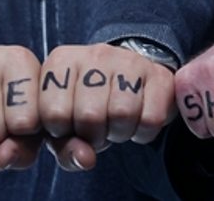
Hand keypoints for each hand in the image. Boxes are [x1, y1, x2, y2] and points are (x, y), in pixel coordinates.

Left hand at [36, 43, 176, 170]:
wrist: (130, 79)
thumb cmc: (87, 105)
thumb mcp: (66, 125)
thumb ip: (64, 148)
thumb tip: (85, 159)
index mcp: (61, 62)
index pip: (53, 114)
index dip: (64, 132)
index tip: (71, 125)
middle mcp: (94, 53)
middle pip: (90, 115)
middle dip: (95, 135)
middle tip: (99, 128)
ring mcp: (129, 60)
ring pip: (123, 114)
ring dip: (121, 133)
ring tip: (117, 123)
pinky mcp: (160, 74)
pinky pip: (152, 119)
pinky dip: (144, 133)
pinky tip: (137, 121)